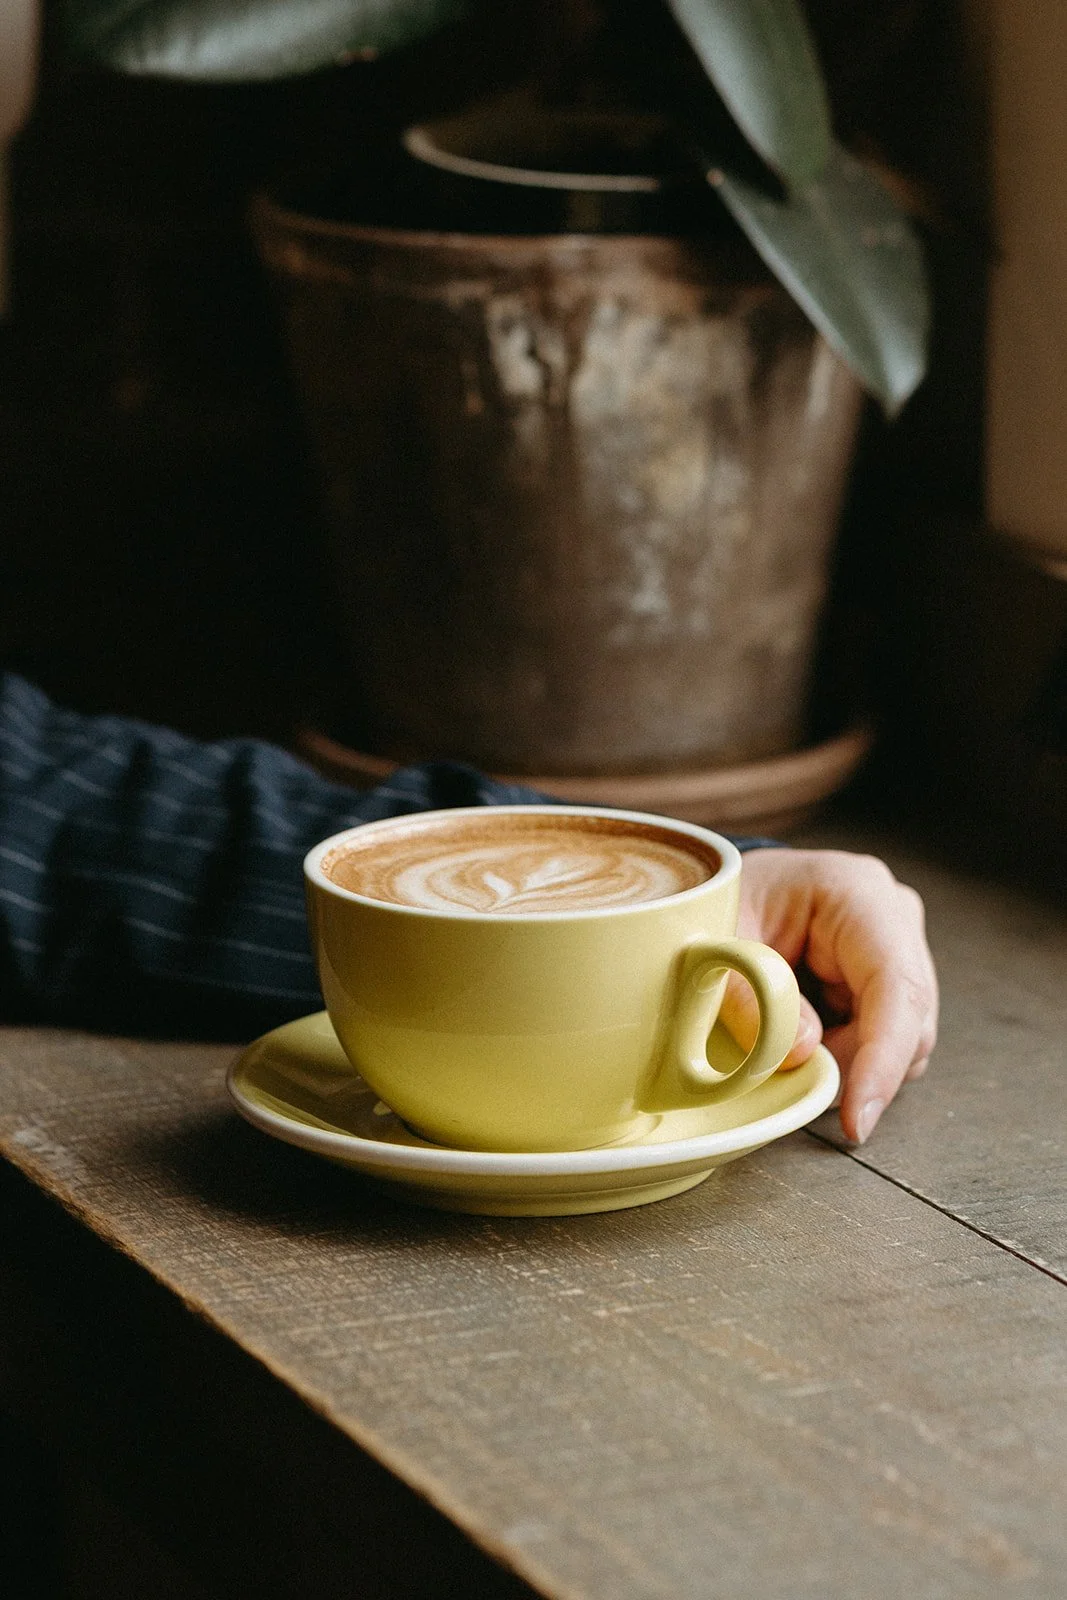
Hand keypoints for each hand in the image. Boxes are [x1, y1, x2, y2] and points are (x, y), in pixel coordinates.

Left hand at [720, 848, 938, 1143]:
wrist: (721, 891)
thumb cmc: (717, 902)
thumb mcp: (713, 941)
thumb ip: (745, 994)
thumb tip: (801, 1051)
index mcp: (858, 893)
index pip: (897, 986)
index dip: (883, 1058)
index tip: (855, 1120)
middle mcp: (893, 920)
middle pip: (909, 1023)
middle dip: (853, 1066)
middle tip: (787, 1074)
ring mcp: (895, 951)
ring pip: (902, 1041)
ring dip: (845, 1062)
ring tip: (784, 1041)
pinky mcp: (885, 982)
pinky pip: (883, 1040)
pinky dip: (841, 1055)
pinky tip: (801, 1036)